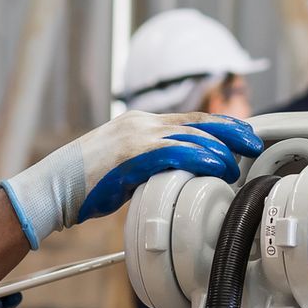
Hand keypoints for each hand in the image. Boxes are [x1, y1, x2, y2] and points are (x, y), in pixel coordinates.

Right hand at [0, 111, 262, 247]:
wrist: (53, 187)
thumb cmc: (86, 184)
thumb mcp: (126, 168)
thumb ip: (152, 165)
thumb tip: (178, 177)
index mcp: (141, 123)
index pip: (190, 120)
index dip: (220, 126)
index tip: (243, 135)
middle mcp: (142, 123)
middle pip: (198, 122)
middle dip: (231, 131)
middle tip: (254, 143)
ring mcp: (137, 136)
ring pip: (191, 136)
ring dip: (219, 150)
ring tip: (235, 165)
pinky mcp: (132, 154)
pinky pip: (175, 152)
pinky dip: (199, 158)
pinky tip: (216, 167)